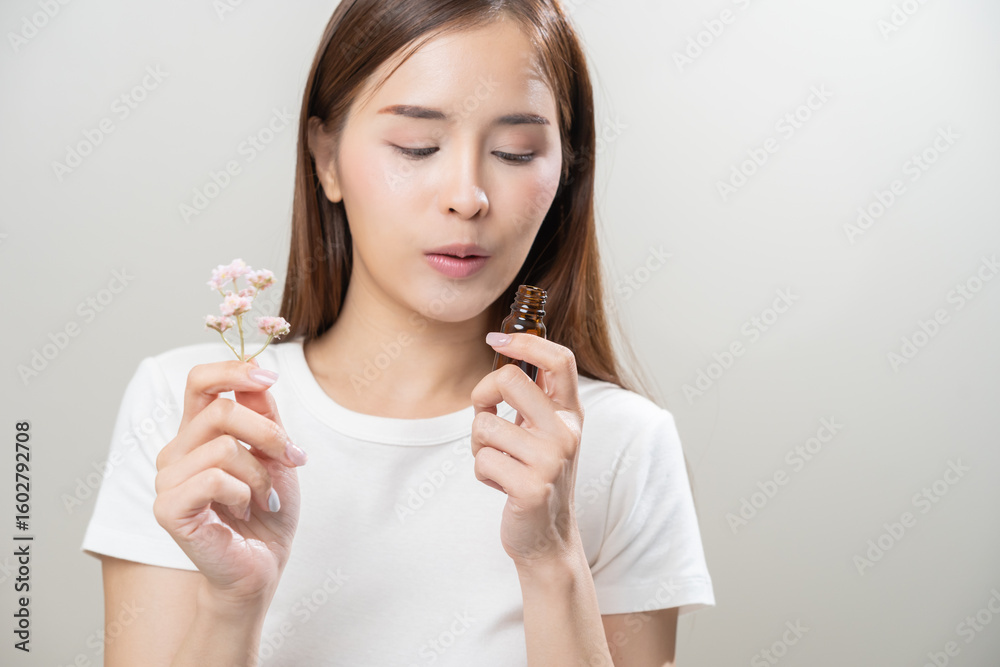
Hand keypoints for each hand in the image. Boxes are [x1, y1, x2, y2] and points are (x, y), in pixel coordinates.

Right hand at [153, 357, 305, 605]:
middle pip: (222, 409)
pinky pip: (213, 479)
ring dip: (259, 474)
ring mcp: (167, 479)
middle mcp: (176, 450)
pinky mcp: (167, 508)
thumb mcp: (275, 454)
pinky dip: (242, 494)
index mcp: (198, 432)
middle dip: (269, 434)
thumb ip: (264, 414)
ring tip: (263, 498)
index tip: (270, 377)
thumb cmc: (267, 511)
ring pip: (222, 446)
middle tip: (291, 459)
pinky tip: (244, 512)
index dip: (233, 370)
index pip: (200, 381)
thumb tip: (259, 373)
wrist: (263, 564)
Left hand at [470, 332, 585, 566]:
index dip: (526, 343)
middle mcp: (566, 432)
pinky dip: (483, 473)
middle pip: (511, 381)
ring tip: (500, 463)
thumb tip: (504, 350)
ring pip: (485, 426)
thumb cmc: (537, 477)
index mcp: (570, 414)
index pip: (559, 360)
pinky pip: (483, 460)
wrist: (548, 538)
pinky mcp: (532, 487)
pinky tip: (502, 486)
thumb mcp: (544, 433)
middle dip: (483, 394)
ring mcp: (551, 460)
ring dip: (480, 446)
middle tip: (485, 413)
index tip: (497, 340)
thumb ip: (532, 399)